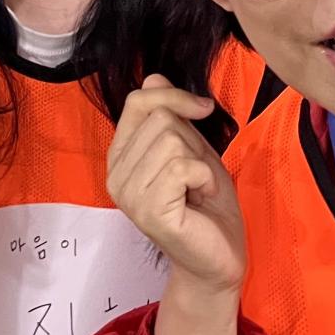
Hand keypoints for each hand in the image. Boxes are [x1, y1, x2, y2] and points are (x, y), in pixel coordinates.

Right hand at [107, 76, 245, 297]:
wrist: (219, 258)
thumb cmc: (207, 205)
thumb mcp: (193, 148)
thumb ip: (172, 116)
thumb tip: (153, 76)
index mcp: (121, 156)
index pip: (138, 100)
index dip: (175, 95)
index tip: (203, 109)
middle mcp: (115, 174)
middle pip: (160, 118)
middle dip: (192, 139)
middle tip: (196, 174)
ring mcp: (128, 194)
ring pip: (171, 140)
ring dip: (199, 161)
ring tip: (197, 188)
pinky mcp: (148, 210)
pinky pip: (181, 166)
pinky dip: (203, 177)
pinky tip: (199, 198)